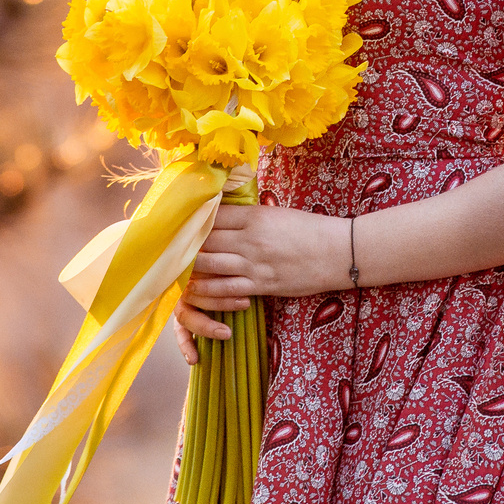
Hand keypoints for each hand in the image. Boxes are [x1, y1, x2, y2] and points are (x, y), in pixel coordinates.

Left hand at [171, 202, 351, 365]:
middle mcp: (251, 239)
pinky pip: (226, 290)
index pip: (213, 216)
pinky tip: (193, 290)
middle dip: (183, 244)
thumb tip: (221, 215)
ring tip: (171, 268)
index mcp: (255, 216)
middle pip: (205, 240)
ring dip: (188, 267)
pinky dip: (207, 290)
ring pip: (210, 265)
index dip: (191, 220)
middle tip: (163, 247)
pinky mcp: (262, 285)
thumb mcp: (278, 214)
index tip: (175, 222)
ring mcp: (255, 264)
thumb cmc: (310, 230)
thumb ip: (250, 215)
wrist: (339, 252)